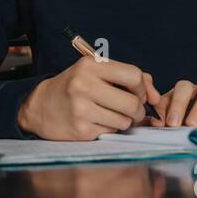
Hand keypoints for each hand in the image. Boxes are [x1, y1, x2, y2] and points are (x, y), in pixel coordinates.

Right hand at [17, 57, 160, 140]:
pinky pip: (111, 131)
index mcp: (90, 65)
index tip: (136, 93)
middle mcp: (84, 85)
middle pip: (132, 102)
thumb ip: (129, 78)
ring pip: (124, 120)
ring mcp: (81, 108)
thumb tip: (155, 96)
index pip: (134, 75)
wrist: (40, 106)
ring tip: (110, 114)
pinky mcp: (80, 129)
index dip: (141, 88)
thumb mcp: (96, 72)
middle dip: (137, 110)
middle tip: (130, 110)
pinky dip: (110, 128)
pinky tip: (97, 122)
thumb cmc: (75, 87)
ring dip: (124, 121)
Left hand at [152, 80, 196, 126]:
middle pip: (186, 87)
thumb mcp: (176, 127)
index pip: (169, 93)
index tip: (162, 123)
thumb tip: (156, 123)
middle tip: (175, 124)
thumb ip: (163, 123)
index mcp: (180, 96)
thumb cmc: (192, 131)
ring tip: (193, 124)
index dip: (164, 106)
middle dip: (179, 104)